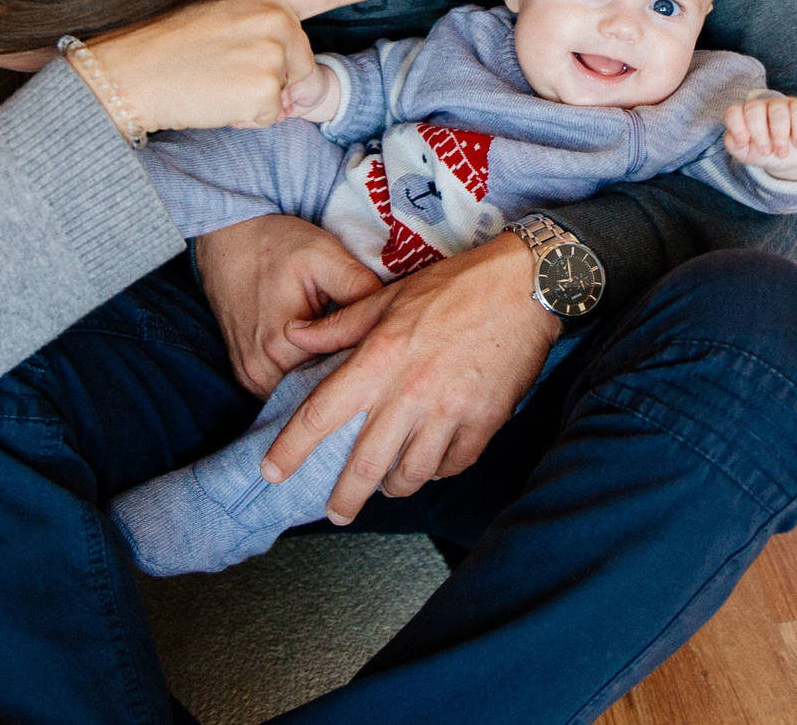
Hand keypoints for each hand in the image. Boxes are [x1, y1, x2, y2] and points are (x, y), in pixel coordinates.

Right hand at [81, 0, 420, 131]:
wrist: (129, 73)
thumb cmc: (172, 52)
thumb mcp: (228, 29)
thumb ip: (272, 46)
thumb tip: (296, 94)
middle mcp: (277, 20)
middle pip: (305, 70)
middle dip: (274, 86)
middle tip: (222, 74)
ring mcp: (274, 53)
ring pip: (288, 98)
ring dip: (255, 104)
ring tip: (214, 85)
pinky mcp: (265, 89)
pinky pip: (270, 118)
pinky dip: (244, 120)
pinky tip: (214, 100)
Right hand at [195, 214, 382, 395]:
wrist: (227, 238)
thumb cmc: (277, 243)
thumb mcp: (325, 255)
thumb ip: (359, 289)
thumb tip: (391, 321)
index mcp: (283, 346)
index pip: (339, 376)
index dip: (365, 363)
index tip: (383, 350)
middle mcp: (261, 371)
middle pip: (317, 392)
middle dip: (345, 378)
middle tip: (369, 353)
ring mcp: (248, 377)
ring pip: (298, 397)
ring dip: (322, 383)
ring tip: (344, 355)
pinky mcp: (244, 375)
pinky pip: (279, 393)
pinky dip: (301, 382)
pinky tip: (320, 360)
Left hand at [263, 234, 557, 522]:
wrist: (524, 284)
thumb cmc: (455, 286)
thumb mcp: (389, 298)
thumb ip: (339, 326)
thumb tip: (295, 337)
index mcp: (379, 358)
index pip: (321, 413)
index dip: (291, 449)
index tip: (272, 471)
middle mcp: (410, 391)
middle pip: (365, 464)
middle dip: (344, 498)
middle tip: (335, 513)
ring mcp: (450, 411)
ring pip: (411, 474)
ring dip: (393, 486)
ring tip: (387, 483)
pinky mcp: (485, 422)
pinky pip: (452, 465)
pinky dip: (437, 471)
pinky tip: (430, 463)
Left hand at [725, 96, 796, 181]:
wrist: (788, 156)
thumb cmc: (761, 152)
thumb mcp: (744, 153)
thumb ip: (734, 145)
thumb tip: (740, 138)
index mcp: (741, 115)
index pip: (733, 113)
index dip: (736, 127)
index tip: (744, 143)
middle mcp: (759, 106)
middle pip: (753, 109)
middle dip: (759, 133)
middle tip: (767, 152)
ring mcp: (778, 104)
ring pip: (777, 110)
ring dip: (779, 135)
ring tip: (782, 153)